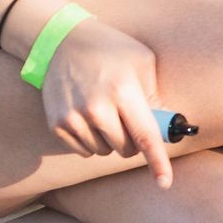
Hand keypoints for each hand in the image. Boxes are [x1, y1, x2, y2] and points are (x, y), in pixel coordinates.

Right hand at [39, 16, 173, 186]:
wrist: (63, 40)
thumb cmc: (111, 49)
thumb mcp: (142, 62)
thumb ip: (154, 97)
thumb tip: (165, 128)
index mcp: (123, 91)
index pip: (145, 136)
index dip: (157, 161)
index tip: (165, 182)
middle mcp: (96, 108)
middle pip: (125, 149)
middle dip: (133, 140)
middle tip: (130, 118)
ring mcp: (73, 118)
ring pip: (103, 152)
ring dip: (110, 140)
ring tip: (106, 111)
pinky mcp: (57, 124)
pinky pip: (83, 151)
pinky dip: (91, 141)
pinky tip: (88, 116)